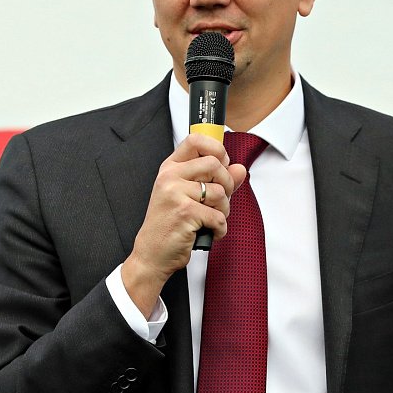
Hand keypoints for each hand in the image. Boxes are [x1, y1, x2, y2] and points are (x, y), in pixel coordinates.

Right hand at [121, 133, 246, 315]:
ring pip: (219, 191)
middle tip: (220, 200)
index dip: (216, 148)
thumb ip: (216, 180)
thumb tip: (240, 169)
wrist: (152, 253)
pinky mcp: (184, 212)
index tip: (222, 163)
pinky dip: (220, 228)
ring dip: (223, 210)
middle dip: (227, 184)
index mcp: (171, 168)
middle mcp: (170, 176)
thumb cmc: (169, 224)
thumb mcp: (190, 196)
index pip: (195, 140)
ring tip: (211, 219)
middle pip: (214, 164)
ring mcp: (175, 193)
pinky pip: (218, 215)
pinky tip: (210, 231)